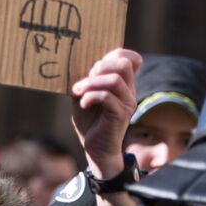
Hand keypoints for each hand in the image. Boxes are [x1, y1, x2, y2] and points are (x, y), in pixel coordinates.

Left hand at [71, 48, 141, 178]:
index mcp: (122, 84)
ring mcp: (127, 103)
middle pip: (124, 64)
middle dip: (100, 67)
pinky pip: (107, 96)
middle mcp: (128, 91)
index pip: (128, 58)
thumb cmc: (90, 123)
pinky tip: (83, 104)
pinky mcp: (120, 115)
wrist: (95, 150)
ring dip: (91, 83)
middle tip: (85, 81)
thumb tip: (77, 66)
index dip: (112, 55)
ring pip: (114, 80)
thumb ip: (85, 82)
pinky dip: (90, 97)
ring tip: (78, 93)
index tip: (93, 68)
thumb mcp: (83, 97)